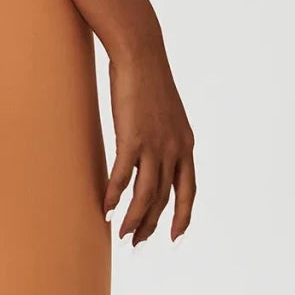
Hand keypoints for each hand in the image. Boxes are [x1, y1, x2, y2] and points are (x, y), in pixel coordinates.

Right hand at [103, 50, 195, 244]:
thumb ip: (163, 133)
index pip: (188, 190)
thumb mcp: (164, 111)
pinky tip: (107, 208)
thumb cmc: (148, 77)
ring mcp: (155, 145)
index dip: (182, 216)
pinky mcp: (132, 138)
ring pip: (146, 194)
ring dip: (135, 218)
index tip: (174, 236)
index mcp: (186, 144)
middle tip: (137, 240)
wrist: (141, 54)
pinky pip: (124, 176)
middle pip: (164, 197)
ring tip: (123, 235)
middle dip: (151, 223)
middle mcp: (175, 149)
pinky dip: (115, 195)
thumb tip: (152, 144)